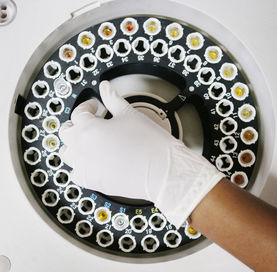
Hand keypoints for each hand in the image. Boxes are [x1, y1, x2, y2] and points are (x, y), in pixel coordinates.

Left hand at [59, 81, 223, 227]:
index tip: (94, 106)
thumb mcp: (129, 114)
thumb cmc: (150, 145)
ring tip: (89, 141)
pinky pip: (77, 173)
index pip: (78, 113)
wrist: (163, 170)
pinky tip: (93, 160)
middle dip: (76, 124)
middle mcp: (83, 150)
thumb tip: (106, 87)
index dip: (87, 106)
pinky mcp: (94, 182)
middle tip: (89, 121)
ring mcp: (86, 168)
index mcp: (89, 130)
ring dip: (75, 145)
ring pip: (68, 154)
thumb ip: (112, 98)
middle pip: (67, 133)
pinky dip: (81, 165)